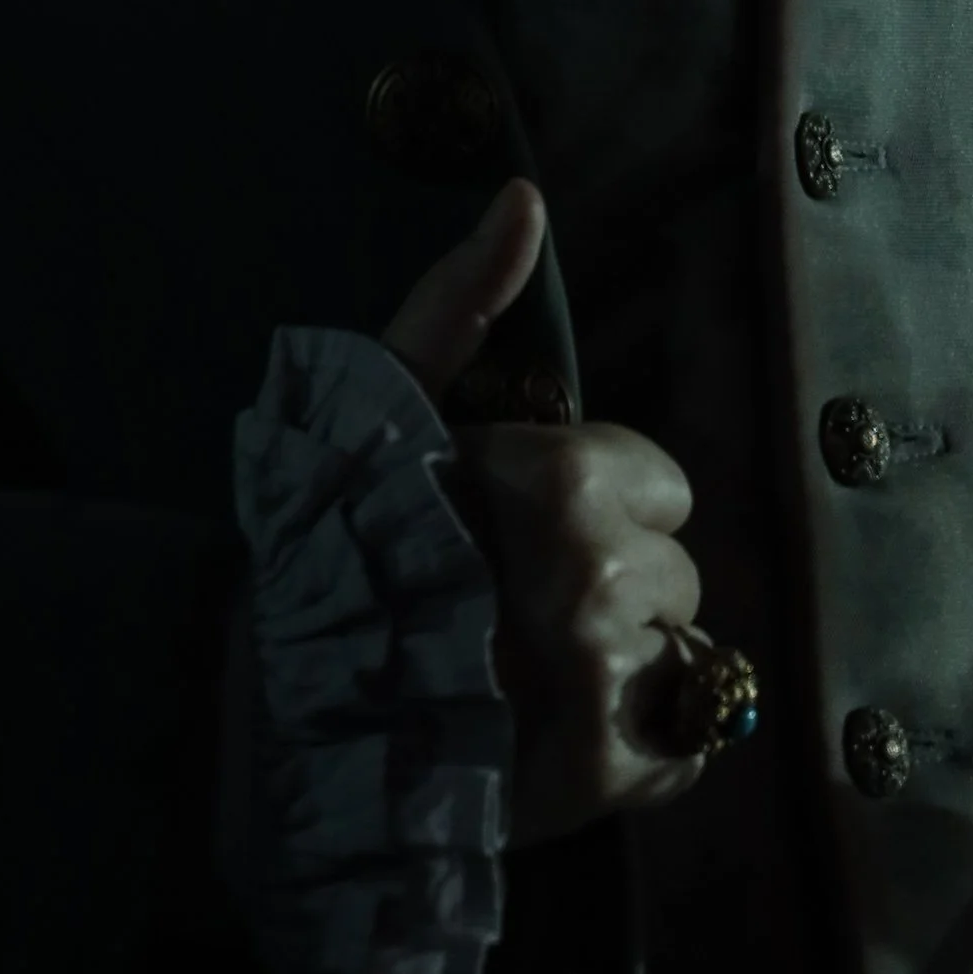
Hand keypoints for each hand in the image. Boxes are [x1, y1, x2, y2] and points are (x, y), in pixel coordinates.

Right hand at [383, 179, 706, 841]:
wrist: (284, 709)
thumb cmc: (339, 540)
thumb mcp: (391, 399)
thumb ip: (466, 298)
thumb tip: (524, 199)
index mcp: (560, 477)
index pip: (660, 488)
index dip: (598, 506)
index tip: (526, 532)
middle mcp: (596, 575)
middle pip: (674, 576)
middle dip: (612, 587)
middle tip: (520, 609)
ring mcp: (606, 680)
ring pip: (683, 657)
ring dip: (626, 668)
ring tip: (536, 676)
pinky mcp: (610, 774)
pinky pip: (688, 749)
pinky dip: (642, 747)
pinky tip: (564, 734)